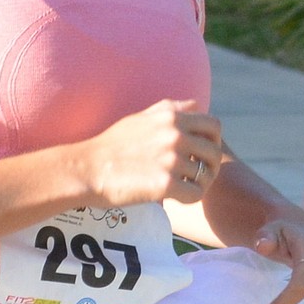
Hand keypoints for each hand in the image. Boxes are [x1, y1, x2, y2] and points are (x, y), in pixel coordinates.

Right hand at [86, 100, 222, 208]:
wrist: (88, 169)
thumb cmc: (112, 145)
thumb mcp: (140, 118)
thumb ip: (170, 109)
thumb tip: (195, 105)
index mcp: (171, 117)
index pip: (214, 126)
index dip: (214, 141)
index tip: (202, 153)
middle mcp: (175, 135)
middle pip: (215, 152)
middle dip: (211, 165)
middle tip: (199, 174)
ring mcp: (171, 160)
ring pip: (207, 175)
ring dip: (200, 183)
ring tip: (186, 186)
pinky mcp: (165, 185)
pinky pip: (195, 194)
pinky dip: (190, 198)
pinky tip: (177, 197)